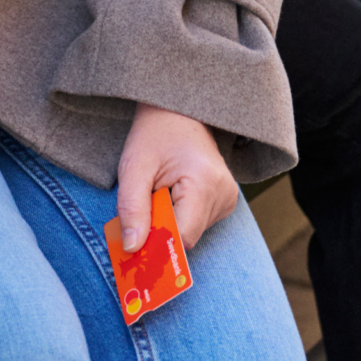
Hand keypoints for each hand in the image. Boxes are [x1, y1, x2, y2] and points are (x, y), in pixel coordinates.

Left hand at [116, 104, 241, 252]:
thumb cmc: (154, 135)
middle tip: (142, 206)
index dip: (156, 241)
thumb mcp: (134, 167)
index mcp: (205, 183)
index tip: (133, 241)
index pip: (183, 236)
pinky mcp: (226, 200)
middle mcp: (224, 194)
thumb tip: (133, 249)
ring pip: (191, 232)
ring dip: (169, 220)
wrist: (177, 112)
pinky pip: (197, 223)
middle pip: (187, 236)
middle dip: (160, 228)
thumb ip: (132, 208)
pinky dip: (179, 215)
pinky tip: (172, 193)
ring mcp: (229, 198)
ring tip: (159, 191)